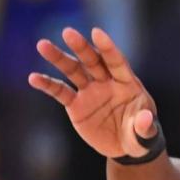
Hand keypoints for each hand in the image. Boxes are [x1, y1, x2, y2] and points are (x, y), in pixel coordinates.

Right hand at [27, 26, 158, 159]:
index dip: (107, 48)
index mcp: (127, 83)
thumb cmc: (140, 136)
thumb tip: (146, 118)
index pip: (117, 62)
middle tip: (68, 32)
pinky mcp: (76, 105)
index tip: (96, 33)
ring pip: (74, 71)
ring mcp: (90, 91)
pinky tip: (33, 77)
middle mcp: (107, 82)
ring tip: (42, 45)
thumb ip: (145, 127)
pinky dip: (47, 84)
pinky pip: (60, 92)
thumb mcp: (146, 134)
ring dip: (59, 58)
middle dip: (81, 47)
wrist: (124, 147)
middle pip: (93, 61)